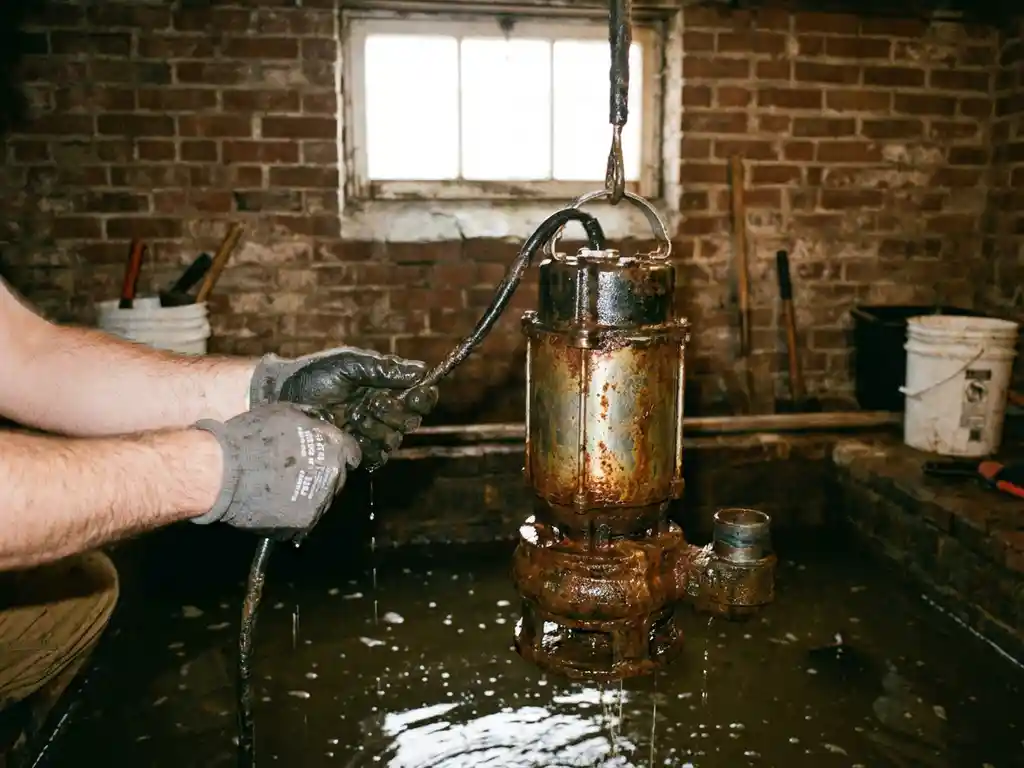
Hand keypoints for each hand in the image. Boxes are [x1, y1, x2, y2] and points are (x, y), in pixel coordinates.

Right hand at [192, 403, 361, 542]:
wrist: (224, 471)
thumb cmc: (252, 436)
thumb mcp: (285, 412)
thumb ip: (310, 418)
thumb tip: (318, 421)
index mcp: (333, 447)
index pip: (352, 452)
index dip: (342, 452)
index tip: (332, 454)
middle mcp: (333, 475)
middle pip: (338, 476)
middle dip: (325, 473)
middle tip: (302, 470)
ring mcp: (319, 501)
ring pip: (324, 498)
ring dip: (312, 493)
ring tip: (286, 487)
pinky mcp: (303, 522)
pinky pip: (307, 516)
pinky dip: (297, 510)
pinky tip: (279, 502)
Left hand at [249, 347, 437, 469]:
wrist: (284, 399)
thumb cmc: (316, 376)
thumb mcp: (350, 364)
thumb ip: (385, 369)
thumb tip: (421, 370)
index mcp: (385, 387)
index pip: (418, 396)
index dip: (422, 397)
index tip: (418, 395)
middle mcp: (382, 410)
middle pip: (410, 420)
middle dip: (396, 413)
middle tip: (374, 403)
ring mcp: (370, 432)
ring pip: (395, 439)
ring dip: (378, 428)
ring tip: (355, 416)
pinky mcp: (356, 451)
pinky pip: (378, 457)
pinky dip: (369, 446)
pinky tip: (351, 433)